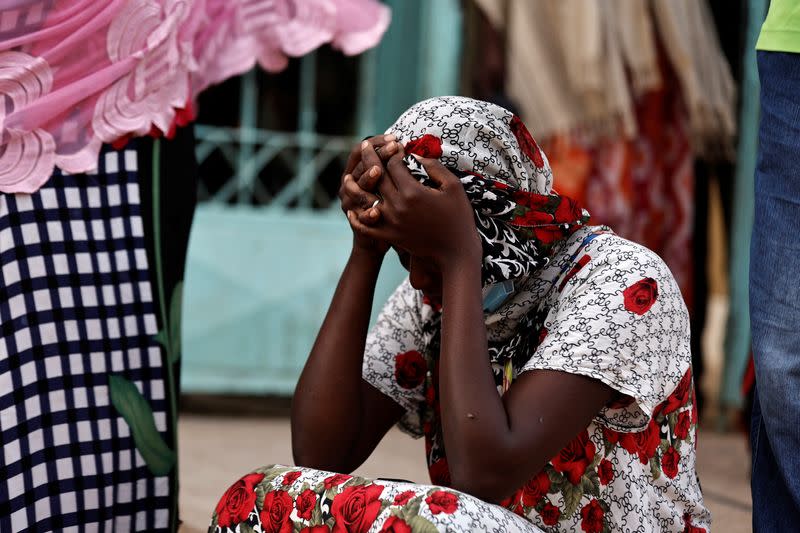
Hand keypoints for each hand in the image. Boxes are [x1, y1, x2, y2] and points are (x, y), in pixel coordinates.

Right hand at [339, 135, 397, 255]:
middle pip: (360, 165)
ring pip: (355, 189)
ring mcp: (351, 203)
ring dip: (367, 178)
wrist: (379, 236)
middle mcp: (349, 184)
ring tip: (378, 171)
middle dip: (378, 155)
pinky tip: (377, 211)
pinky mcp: (357, 221)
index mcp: (357, 171)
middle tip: (394, 146)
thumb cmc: (389, 204)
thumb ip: (395, 168)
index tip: (395, 138)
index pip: (361, 150)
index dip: (377, 142)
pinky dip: (367, 214)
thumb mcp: (390, 183)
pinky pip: (360, 217)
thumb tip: (414, 150)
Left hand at [348, 147, 480, 269]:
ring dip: (354, 187)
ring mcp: (391, 222)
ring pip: (366, 200)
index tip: (394, 144)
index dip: (393, 152)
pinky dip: (357, 219)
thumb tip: (417, 155)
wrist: (456, 252)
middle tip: (365, 145)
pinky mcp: (390, 236)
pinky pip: (367, 227)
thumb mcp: (453, 187)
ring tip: (346, 177)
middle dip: (370, 158)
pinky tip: (352, 210)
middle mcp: (398, 206)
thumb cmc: (458, 217)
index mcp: (413, 192)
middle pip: (377, 177)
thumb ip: (434, 167)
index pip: (394, 165)